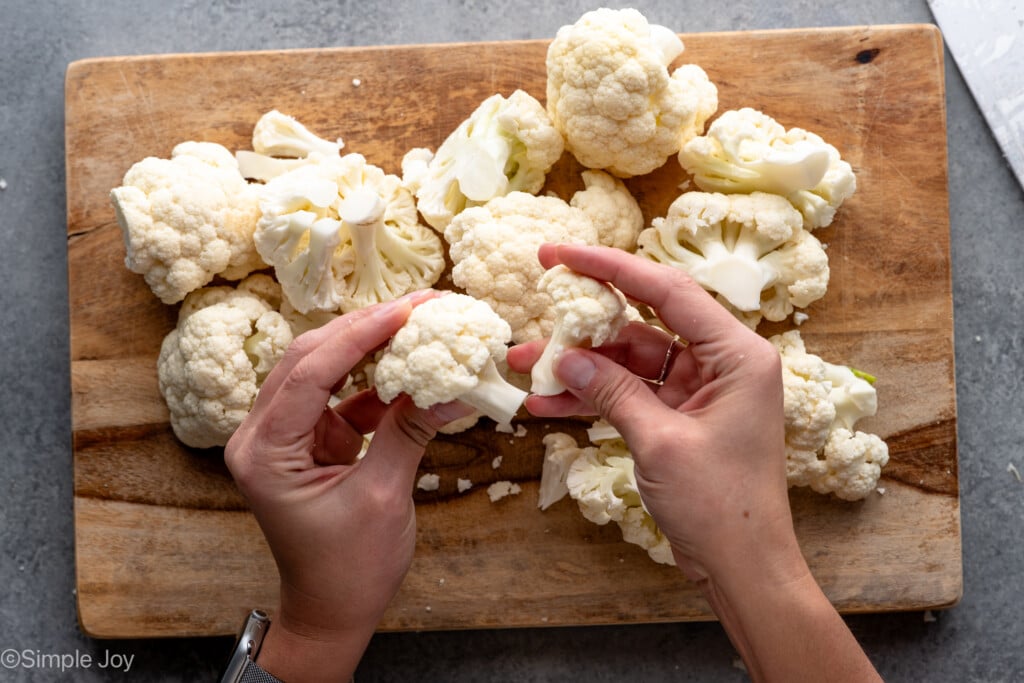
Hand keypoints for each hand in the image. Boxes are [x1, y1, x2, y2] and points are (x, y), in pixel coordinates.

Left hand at [225, 291, 470, 680]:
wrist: (331, 611)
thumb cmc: (347, 569)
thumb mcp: (383, 496)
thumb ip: (409, 432)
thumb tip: (450, 386)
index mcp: (265, 452)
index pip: (309, 374)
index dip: (358, 336)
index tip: (404, 310)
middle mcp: (263, 436)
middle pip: (310, 360)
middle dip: (364, 329)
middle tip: (418, 305)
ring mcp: (285, 436)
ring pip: (324, 371)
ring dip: (370, 348)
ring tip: (417, 323)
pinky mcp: (310, 440)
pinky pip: (342, 397)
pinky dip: (377, 383)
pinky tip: (413, 367)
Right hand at [509, 243, 792, 579]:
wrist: (743, 567)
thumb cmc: (721, 505)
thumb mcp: (660, 442)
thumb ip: (613, 392)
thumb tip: (566, 356)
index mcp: (737, 354)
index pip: (667, 290)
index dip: (610, 266)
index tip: (560, 253)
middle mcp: (721, 363)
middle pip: (645, 320)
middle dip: (589, 317)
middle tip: (540, 301)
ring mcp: (698, 391)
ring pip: (630, 360)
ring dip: (581, 365)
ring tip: (526, 366)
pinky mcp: (679, 418)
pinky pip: (630, 394)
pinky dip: (593, 397)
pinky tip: (547, 404)